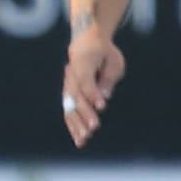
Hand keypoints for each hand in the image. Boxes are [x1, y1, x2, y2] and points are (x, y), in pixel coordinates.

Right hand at [61, 24, 126, 145]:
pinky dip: (72, 124)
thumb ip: (108, 78)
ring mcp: (67, 83)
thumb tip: (104, 97)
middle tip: (93, 128)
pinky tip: (78, 138)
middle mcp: (71, 73)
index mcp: (82, 60)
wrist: (86, 41)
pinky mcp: (68, 92)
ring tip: (84, 139)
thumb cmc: (104, 52)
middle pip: (75, 96)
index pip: (85, 80)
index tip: (102, 107)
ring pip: (68, 105)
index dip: (93, 94)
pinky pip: (67, 109)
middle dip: (84, 113)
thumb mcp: (114, 61)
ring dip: (76, 123)